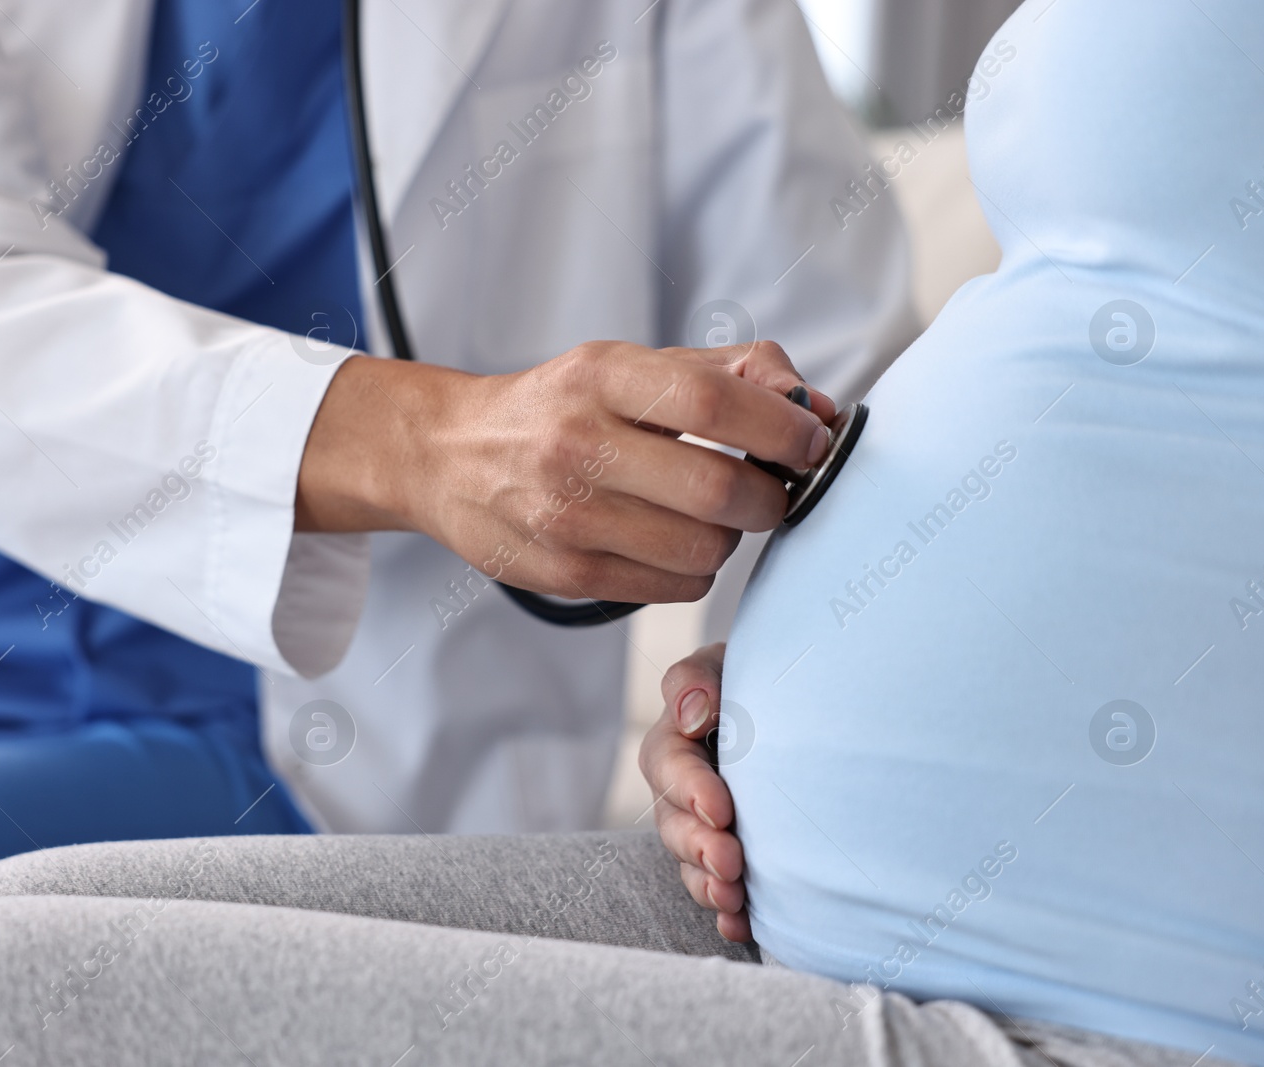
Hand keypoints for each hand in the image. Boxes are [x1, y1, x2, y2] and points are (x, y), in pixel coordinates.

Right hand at [297, 342, 833, 604]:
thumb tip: (815, 408)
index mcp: (601, 376)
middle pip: (717, 490)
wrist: (449, 456)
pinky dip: (693, 570)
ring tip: (709, 516)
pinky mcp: (562, 573)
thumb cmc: (561, 406)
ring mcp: (565, 515)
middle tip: (772, 490)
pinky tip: (670, 543)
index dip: (783, 429)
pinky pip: (671, 587)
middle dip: (771, 497)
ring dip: (730, 538)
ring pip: (702, 550)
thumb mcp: (630, 365)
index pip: (714, 402)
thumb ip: (729, 373)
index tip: (811, 443)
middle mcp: (576, 444)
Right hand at [639, 642, 749, 941]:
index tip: (720, 809)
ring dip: (709, 885)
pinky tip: (742, 926)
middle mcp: (683, 793)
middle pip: (675, 825)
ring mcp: (704, 830)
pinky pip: (719, 890)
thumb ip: (696, 681)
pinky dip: (728, 914)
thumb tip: (693, 713)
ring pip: (692, 864)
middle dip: (699, 847)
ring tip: (733, 899)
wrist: (792, 706)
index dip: (689, 791)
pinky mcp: (729, 859)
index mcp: (675, 744)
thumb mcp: (721, 665)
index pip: (669, 767)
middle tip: (729, 862)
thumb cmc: (752, 680)